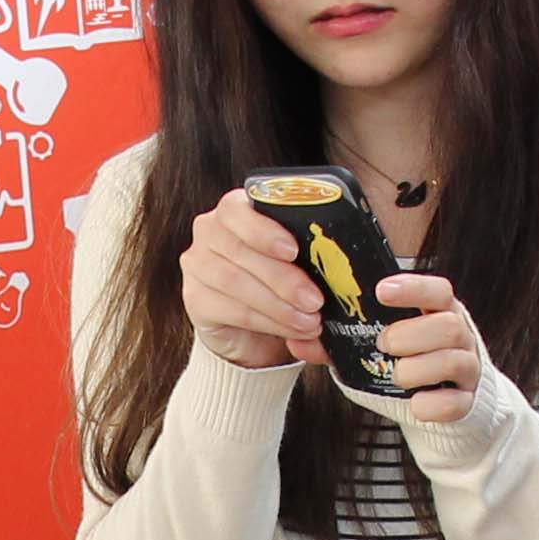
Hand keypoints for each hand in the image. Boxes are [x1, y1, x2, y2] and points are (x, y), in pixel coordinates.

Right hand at [179, 190, 320, 370]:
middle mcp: (210, 231)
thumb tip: (344, 275)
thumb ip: (318, 263)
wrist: (256, 332)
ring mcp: (197, 264)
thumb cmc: (284, 287)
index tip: (293, 249)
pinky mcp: (194, 298)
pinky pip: (229, 308)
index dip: (263, 228)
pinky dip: (265, 321)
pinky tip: (290, 330)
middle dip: (282, 277)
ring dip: (276, 304)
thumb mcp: (305, 268)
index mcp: (237, 211)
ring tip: (309, 321)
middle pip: (238, 248)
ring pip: (233, 280)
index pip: (237, 207)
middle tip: (315, 300)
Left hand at [361, 277, 486, 425]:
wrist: (445, 400)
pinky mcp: (467, 402)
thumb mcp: (393, 339)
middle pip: (449, 326)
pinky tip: (415, 403)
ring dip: (415, 370)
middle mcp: (461, 338)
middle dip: (410, 335)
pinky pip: (455, 403)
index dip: (413, 288)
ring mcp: (468, 370)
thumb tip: (307, 336)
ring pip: (453, 362)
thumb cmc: (413, 361)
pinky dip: (430, 405)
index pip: (439, 292)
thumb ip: (358, 334)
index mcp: (442, 314)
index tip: (382, 291)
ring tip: (397, 376)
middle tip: (383, 345)